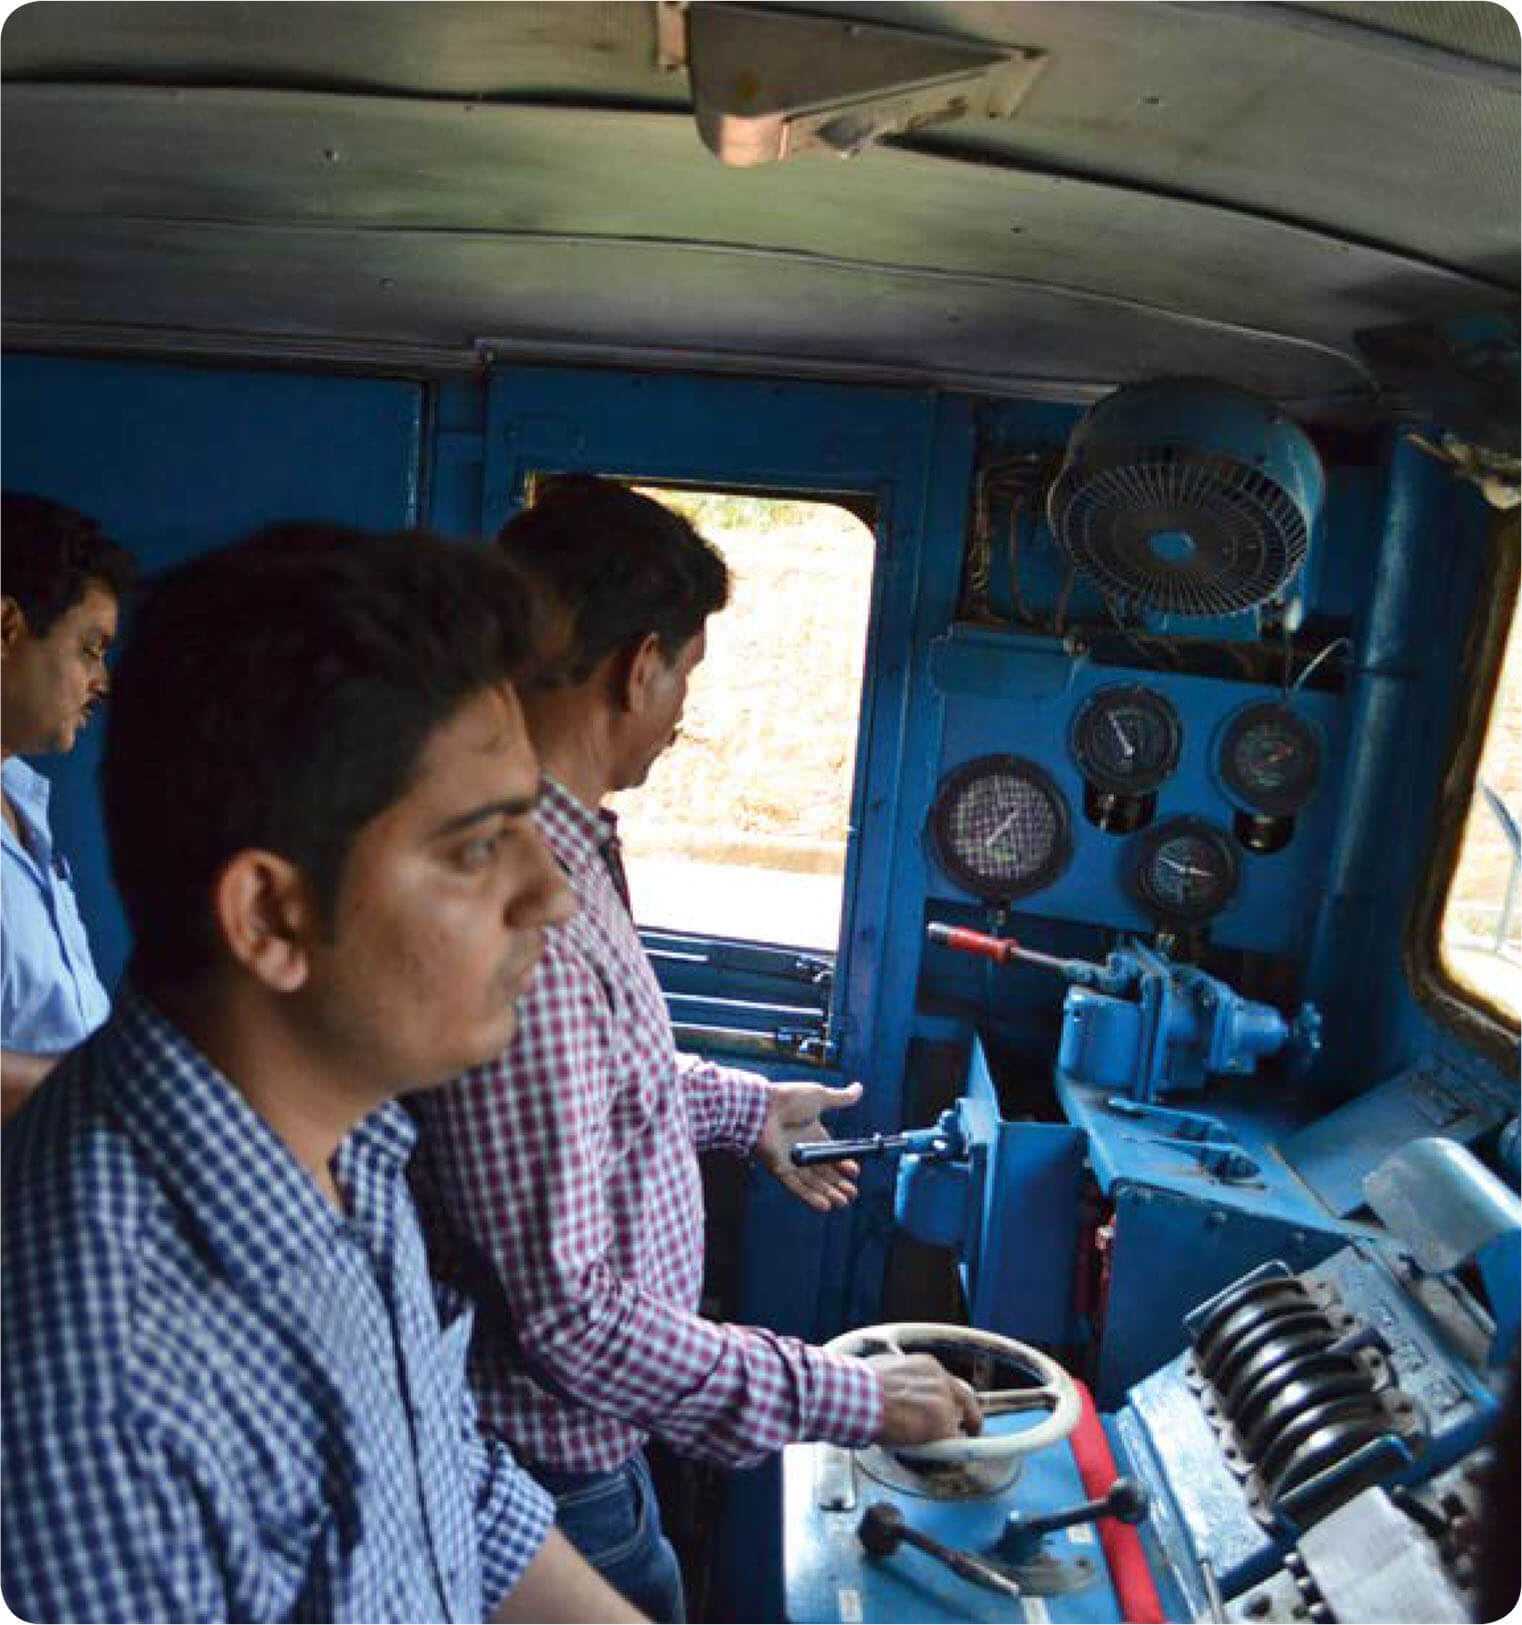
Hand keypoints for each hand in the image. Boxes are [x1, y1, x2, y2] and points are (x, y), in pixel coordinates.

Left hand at [755, 1079, 863, 1211]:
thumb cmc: (790, 1099)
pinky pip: (796, 1186)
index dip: (844, 1165)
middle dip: (840, 1185)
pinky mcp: (779, 1169)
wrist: (763, 1105)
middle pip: (825, 1173)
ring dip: (829, 1194)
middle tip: (853, 1194)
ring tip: (843, 1202)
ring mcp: (791, 1161)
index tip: (855, 1171)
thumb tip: (860, 1087)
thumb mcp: (820, 1096)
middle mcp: (804, 1150)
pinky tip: (825, 1206)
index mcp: (814, 1135)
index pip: (832, 1156)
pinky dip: (810, 1197)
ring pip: (813, 1183)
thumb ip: (842, 1098)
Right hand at [867, 1353, 983, 1446]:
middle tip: (969, 1432)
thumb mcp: (888, 1369)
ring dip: (947, 1436)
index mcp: (928, 1366)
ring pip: (956, 1425)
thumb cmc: (861, 1386)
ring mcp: (944, 1403)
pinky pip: (952, 1444)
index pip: (950, 1384)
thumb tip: (895, 1390)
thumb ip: (902, 1379)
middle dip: (969, 1418)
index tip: (956, 1411)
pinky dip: (944, 1452)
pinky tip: (931, 1455)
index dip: (953, 1400)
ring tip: (936, 1449)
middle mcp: (941, 1381)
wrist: (858, 1396)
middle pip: (965, 1401)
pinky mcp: (942, 1425)